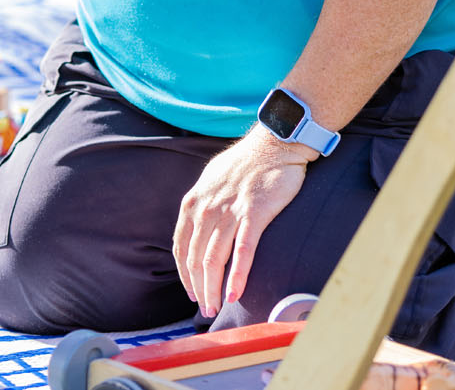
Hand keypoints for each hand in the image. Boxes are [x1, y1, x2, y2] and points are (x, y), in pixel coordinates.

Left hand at [173, 126, 314, 316]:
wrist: (274, 144)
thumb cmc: (245, 163)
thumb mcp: (211, 181)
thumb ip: (203, 205)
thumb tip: (199, 229)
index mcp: (193, 202)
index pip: (181, 247)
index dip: (184, 274)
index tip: (191, 291)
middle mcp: (206, 208)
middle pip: (195, 259)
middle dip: (198, 288)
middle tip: (206, 309)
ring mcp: (229, 211)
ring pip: (214, 260)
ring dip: (213, 289)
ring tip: (216, 308)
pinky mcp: (254, 213)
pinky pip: (242, 251)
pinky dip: (236, 277)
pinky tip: (234, 294)